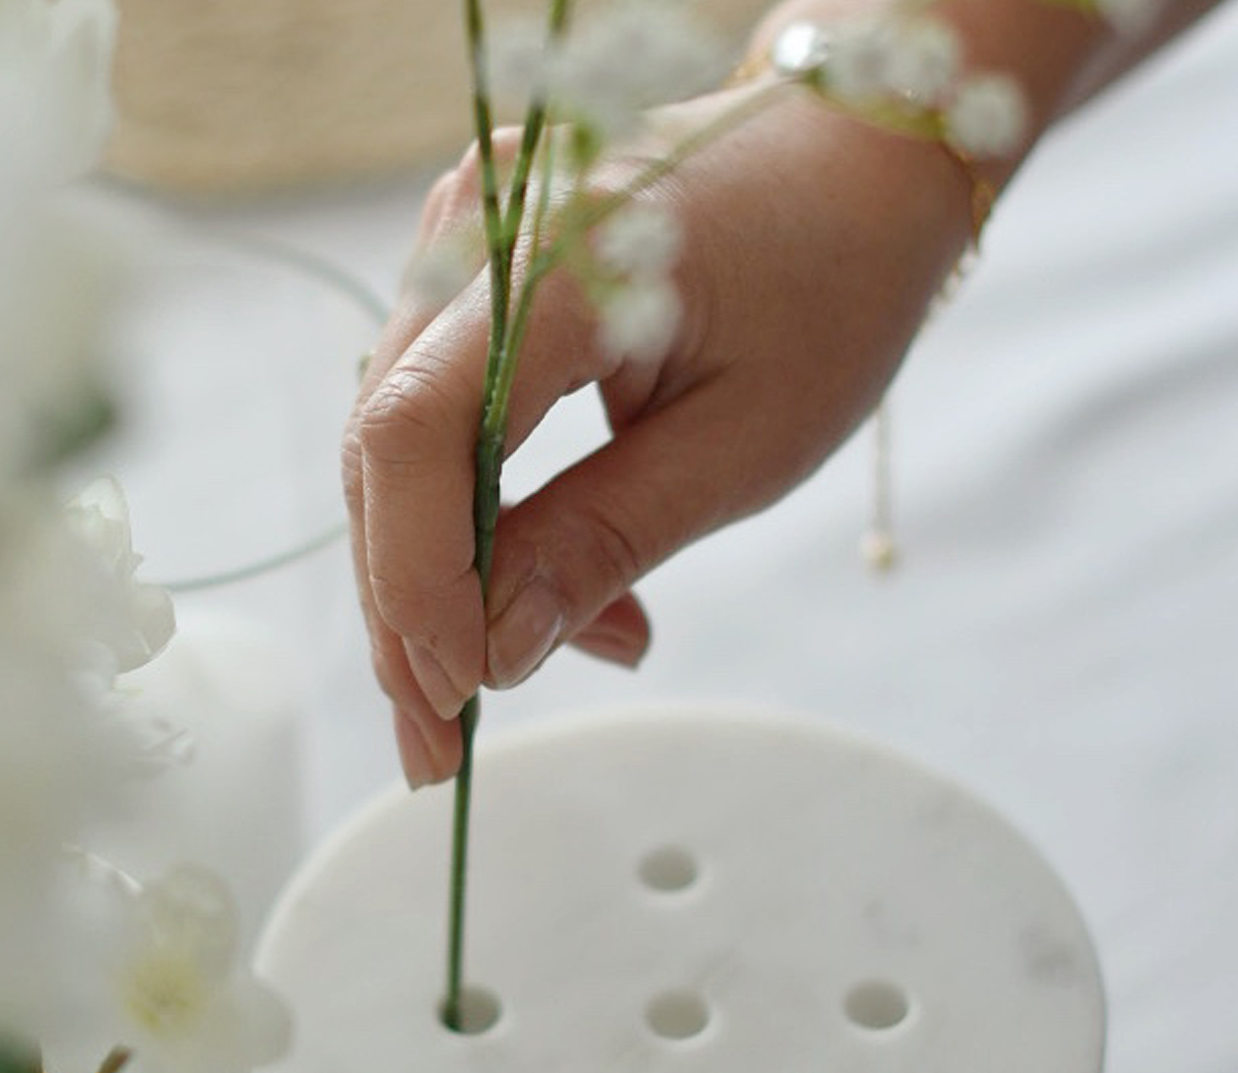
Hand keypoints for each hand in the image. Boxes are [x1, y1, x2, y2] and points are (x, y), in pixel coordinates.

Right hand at [342, 83, 979, 785]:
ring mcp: (458, 249)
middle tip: (440, 749)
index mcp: (560, 257)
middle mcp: (478, 232)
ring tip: (512, 677)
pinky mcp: (464, 286)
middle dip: (405, 616)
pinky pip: (434, 430)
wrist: (855, 158)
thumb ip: (605, 540)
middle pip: (382, 451)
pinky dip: (470, 532)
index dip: (415, 578)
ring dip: (437, 587)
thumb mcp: (743, 444)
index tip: (457, 694)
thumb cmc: (829, 283)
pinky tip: (533, 604)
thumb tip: (496, 657)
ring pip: (394, 454)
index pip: (419, 428)